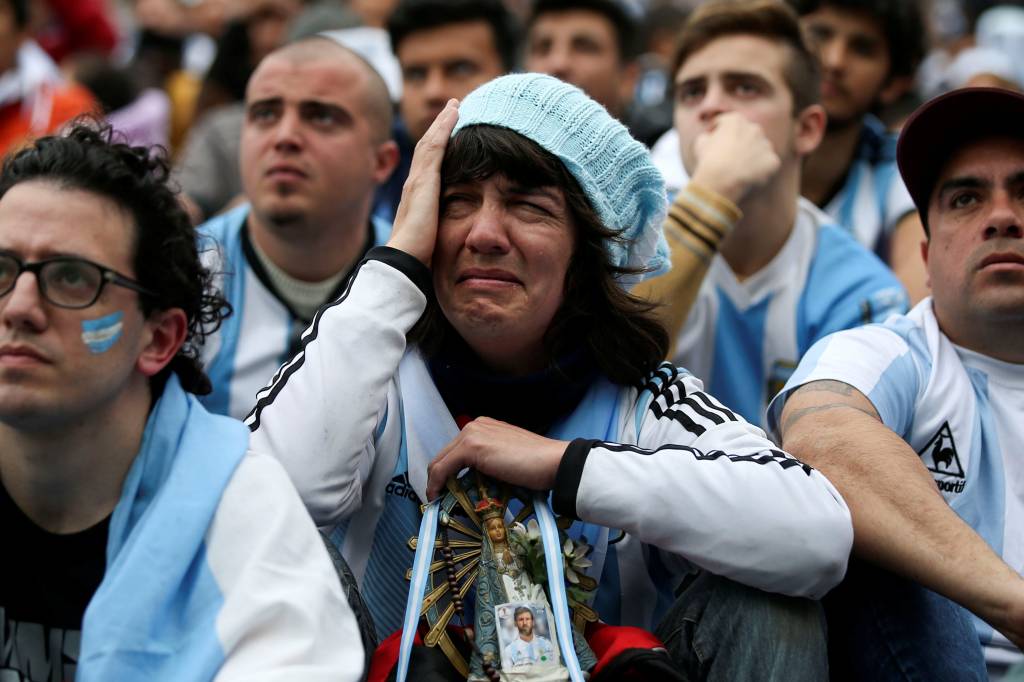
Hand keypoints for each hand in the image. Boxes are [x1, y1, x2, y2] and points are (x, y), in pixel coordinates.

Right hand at [386, 99, 459, 265]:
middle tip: (453, 108)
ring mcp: (417, 181)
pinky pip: (435, 146)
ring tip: (455, 105)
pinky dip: (444, 127)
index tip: (450, 132)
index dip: (439, 147)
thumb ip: (442, 231)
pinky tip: (455, 113)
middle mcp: (414, 185)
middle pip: (427, 147)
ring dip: (443, 122)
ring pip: (430, 142)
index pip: (429, 165)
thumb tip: (461, 239)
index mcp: (417, 199)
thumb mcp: (436, 240)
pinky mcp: (424, 181)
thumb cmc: (421, 259)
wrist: (405, 262)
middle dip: (439, 128)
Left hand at [425, 417, 570, 500]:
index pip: (455, 451)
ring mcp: (472, 434)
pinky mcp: (471, 446)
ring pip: (440, 462)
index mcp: (484, 427)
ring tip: (439, 501)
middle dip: (438, 478)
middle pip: (444, 455)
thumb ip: (487, 463)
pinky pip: (442, 468)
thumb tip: (471, 482)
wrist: (553, 463)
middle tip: (439, 499)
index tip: (445, 490)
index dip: (446, 472)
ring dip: (436, 483)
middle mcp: (475, 426)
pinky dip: (436, 484)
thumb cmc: (537, 466)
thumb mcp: (505, 461)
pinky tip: (438, 497)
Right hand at [688, 112, 780, 204]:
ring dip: (753, 156)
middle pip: (748, 134)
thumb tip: (710, 137)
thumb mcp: (700, 142)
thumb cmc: (708, 160)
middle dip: (741, 142)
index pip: (728, 123)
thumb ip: (708, 135)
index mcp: (736, 120)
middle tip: (731, 156)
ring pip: (761, 149)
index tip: (715, 141)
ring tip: (741, 169)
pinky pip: (768, 165)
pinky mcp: (773, 161)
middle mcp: (754, 128)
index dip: (720, 132)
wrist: (720, 180)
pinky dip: (762, 170)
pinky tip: (750, 177)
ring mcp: (766, 144)